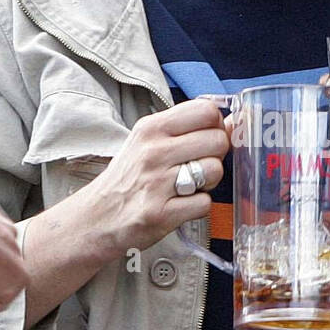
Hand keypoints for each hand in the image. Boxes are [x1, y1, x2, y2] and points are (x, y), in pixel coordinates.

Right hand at [79, 98, 229, 262]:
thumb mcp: (147, 142)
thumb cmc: (127, 178)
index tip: (207, 136)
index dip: (216, 125)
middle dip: (216, 155)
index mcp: (151, 128)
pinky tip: (181, 205)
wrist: (95, 218)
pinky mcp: (161, 214)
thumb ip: (187, 129)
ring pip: (215, 171)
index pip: (206, 110)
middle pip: (218, 140)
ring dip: (209, 182)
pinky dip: (198, 207)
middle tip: (198, 165)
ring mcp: (157, 183)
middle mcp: (153, 152)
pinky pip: (205, 204)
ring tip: (189, 186)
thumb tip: (234, 121)